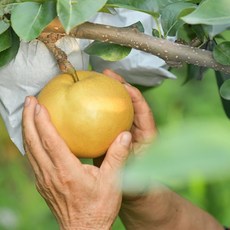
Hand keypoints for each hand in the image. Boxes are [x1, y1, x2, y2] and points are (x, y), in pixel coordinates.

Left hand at [22, 96, 131, 229]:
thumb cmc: (98, 208)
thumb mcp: (113, 182)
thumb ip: (117, 157)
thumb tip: (124, 135)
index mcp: (66, 171)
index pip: (50, 141)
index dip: (42, 121)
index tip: (38, 104)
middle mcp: (50, 174)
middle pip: (33, 142)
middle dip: (28, 119)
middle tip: (29, 100)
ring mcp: (43, 180)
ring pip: (29, 150)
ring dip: (27, 129)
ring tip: (28, 112)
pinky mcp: (43, 183)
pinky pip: (32, 158)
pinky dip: (31, 141)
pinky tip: (35, 134)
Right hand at [102, 70, 223, 229]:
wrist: (133, 194)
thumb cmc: (138, 185)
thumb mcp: (134, 173)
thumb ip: (130, 158)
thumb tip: (124, 140)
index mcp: (147, 136)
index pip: (143, 109)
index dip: (134, 95)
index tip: (122, 84)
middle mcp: (136, 130)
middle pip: (129, 103)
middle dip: (119, 86)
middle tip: (106, 74)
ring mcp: (124, 132)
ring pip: (117, 109)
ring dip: (108, 95)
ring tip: (95, 82)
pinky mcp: (114, 137)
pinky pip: (106, 120)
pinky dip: (97, 111)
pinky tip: (84, 106)